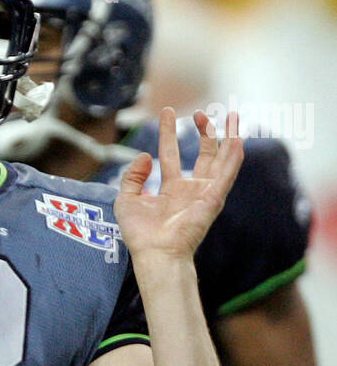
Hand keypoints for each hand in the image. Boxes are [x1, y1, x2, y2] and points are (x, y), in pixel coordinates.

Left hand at [114, 108, 242, 260]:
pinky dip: (233, 156)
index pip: (171, 154)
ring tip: (231, 115)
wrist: (155, 252)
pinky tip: (237, 139)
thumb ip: (133, 176)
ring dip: (227, 137)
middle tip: (201, 112)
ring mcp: (205, 193)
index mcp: (172, 189)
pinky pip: (227, 174)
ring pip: (222, 159)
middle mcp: (191, 189)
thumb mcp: (127, 199)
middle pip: (204, 154)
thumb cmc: (140, 234)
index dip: (168, 133)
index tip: (167, 112)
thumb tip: (145, 156)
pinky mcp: (214, 198)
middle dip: (204, 132)